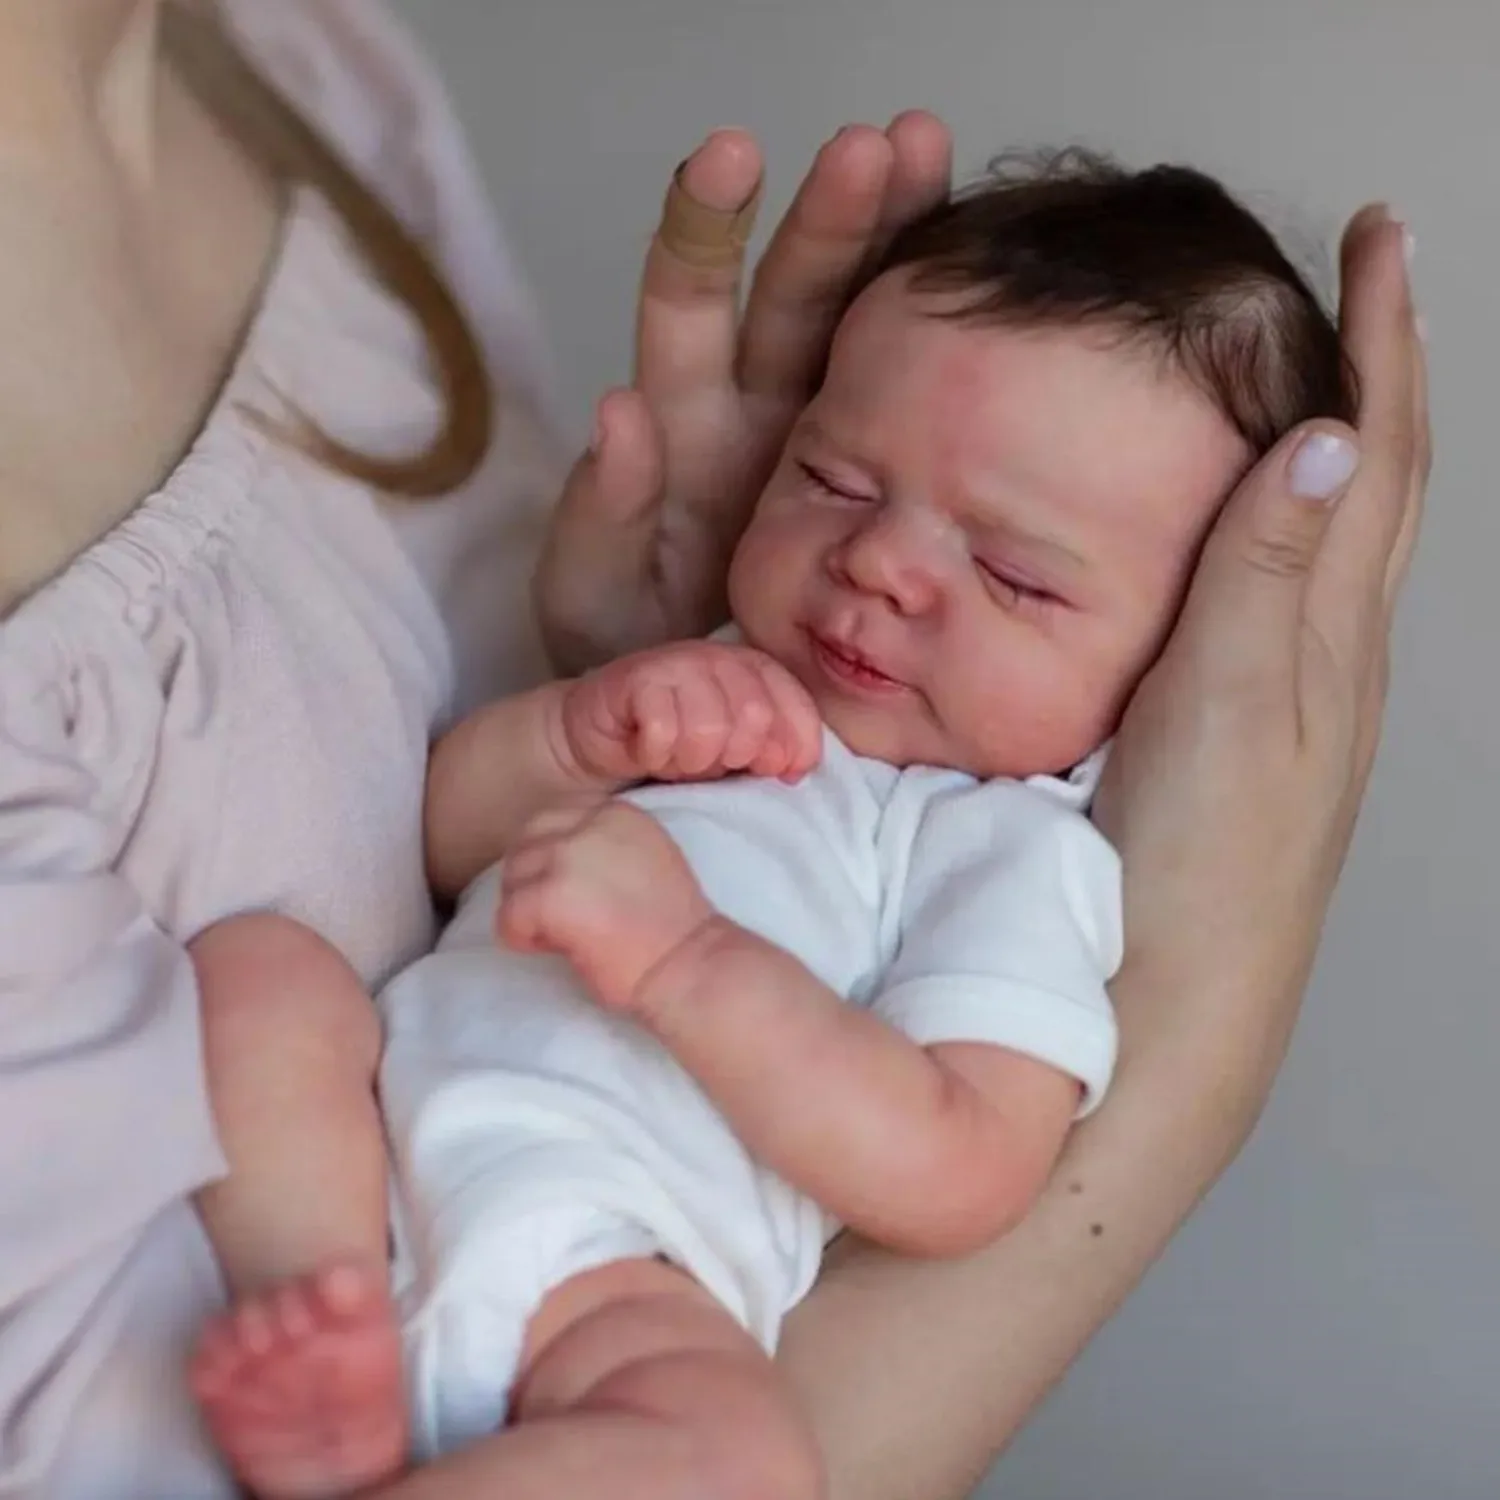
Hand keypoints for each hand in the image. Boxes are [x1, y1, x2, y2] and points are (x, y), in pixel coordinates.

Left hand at [498, 800, 711, 1015]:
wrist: (687, 964)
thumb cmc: (670, 927)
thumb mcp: (644, 858)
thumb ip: (605, 846)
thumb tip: (557, 864)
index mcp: (617, 812)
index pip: (555, 820)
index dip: (552, 859)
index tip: (573, 893)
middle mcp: (590, 823)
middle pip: (526, 841)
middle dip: (530, 877)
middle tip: (552, 915)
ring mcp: (568, 856)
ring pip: (513, 876)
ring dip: (525, 906)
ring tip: (558, 932)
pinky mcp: (551, 895)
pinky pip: (508, 916)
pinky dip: (521, 937)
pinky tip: (555, 949)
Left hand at [535, 114, 952, 670]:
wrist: (696, 718)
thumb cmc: (629, 658)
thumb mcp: (592, 600)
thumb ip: (598, 519)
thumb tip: (619, 411)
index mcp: (682, 428)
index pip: (689, 306)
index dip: (705, 228)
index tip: (731, 155)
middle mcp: (754, 415)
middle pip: (793, 294)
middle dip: (836, 215)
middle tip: (890, 145)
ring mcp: (826, 446)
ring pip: (866, 328)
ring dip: (899, 241)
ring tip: (937, 161)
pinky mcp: (878, 488)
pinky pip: (914, 399)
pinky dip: (946, 340)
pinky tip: (990, 287)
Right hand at [560, 639, 821, 784]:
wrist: (602, 736)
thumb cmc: (676, 744)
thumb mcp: (733, 752)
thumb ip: (769, 753)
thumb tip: (794, 768)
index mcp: (756, 670)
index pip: (797, 707)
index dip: (794, 747)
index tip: (776, 774)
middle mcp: (721, 658)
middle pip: (755, 716)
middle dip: (733, 756)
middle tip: (705, 762)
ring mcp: (678, 662)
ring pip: (708, 727)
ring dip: (690, 760)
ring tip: (674, 757)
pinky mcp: (636, 677)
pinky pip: (663, 732)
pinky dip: (655, 755)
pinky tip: (645, 750)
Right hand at [1093, 205, 1427, 1133]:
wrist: (1177, 991)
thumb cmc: (1198, 866)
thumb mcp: (1226, 708)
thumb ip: (1264, 578)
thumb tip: (1321, 441)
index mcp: (1327, 635)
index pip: (1370, 456)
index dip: (1380, 343)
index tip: (1378, 239)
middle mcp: (1328, 655)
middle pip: (1376, 483)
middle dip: (1380, 368)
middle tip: (1367, 276)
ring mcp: (1294, 692)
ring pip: (1339, 533)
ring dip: (1343, 435)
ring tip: (1325, 370)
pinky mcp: (1246, 725)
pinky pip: (1290, 587)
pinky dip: (1288, 513)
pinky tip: (1256, 522)